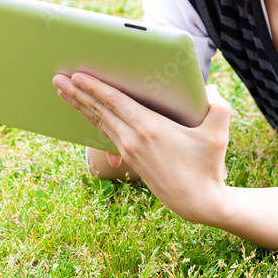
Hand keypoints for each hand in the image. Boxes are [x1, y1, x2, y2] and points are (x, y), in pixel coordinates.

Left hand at [53, 71, 231, 225]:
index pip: (116, 102)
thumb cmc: (208, 166)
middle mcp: (134, 139)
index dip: (95, 87)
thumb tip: (211, 89)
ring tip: (63, 91)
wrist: (199, 202)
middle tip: (57, 78)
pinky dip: (92, 119)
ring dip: (80, 105)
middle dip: (77, 93)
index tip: (77, 75)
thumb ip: (219, 106)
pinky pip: (105, 133)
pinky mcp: (131, 159)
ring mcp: (130, 150)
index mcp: (150, 128)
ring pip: (99, 122)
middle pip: (99, 110)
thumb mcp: (219, 133)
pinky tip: (86, 113)